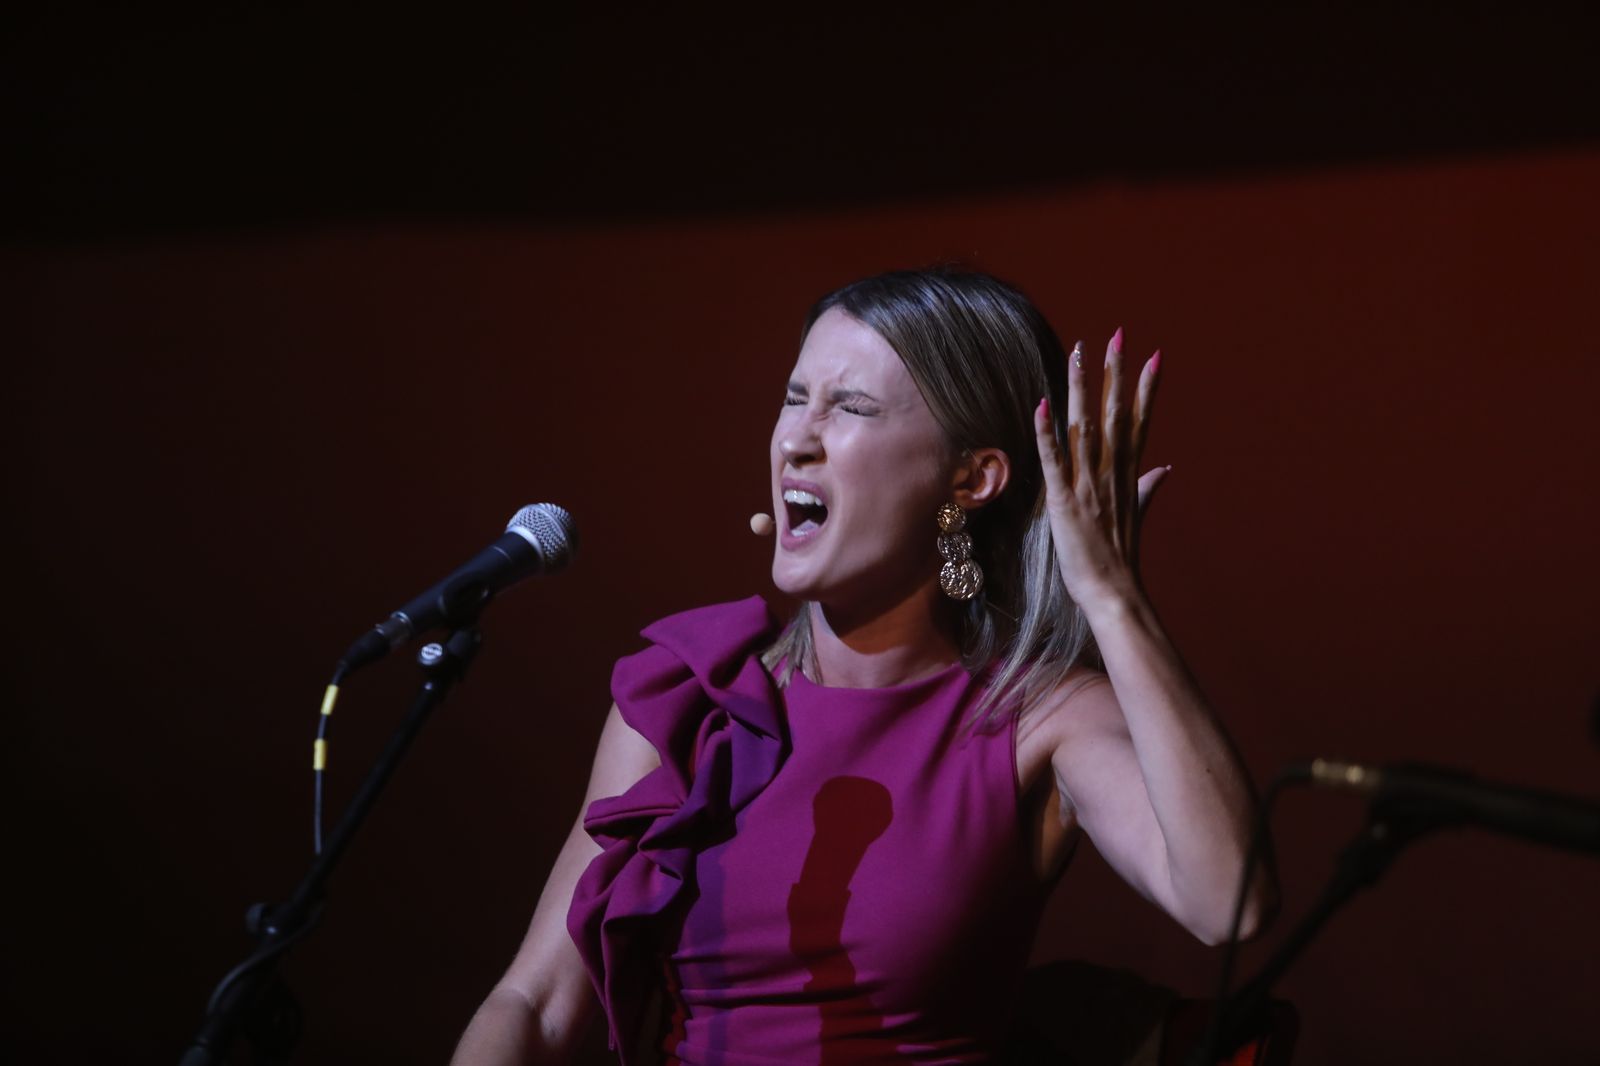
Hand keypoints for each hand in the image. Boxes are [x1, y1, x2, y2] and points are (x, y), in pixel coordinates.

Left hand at [1032, 328, 1166, 609]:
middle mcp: (1111, 474)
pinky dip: (1047, 433)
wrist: (1114, 596)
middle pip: (1116, 414)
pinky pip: (1054, 462)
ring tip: (1081, 352)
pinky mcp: (1065, 502)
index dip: (1146, 388)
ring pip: (1086, 427)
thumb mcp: (1135, 516)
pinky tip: (1042, 405)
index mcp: (1127, 476)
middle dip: (1116, 373)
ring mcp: (1089, 486)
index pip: (1138, 422)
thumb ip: (1148, 488)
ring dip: (1082, 388)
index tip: (1154, 355)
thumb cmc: (1119, 561)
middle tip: (1117, 335)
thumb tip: (1166, 468)